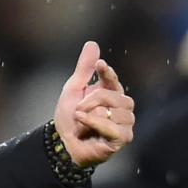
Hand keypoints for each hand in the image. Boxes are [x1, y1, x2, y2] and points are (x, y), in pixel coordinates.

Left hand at [53, 41, 134, 166]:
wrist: (63, 143)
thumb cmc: (69, 118)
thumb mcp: (73, 89)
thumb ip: (84, 68)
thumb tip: (92, 43)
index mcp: (111, 94)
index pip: (113, 79)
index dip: (108, 73)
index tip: (100, 65)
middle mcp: (122, 108)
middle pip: (113, 96)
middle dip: (91, 101)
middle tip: (78, 110)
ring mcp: (125, 124)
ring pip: (113, 111)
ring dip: (90, 116)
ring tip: (81, 122)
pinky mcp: (123, 138)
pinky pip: (112, 127)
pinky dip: (94, 123)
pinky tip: (83, 124)